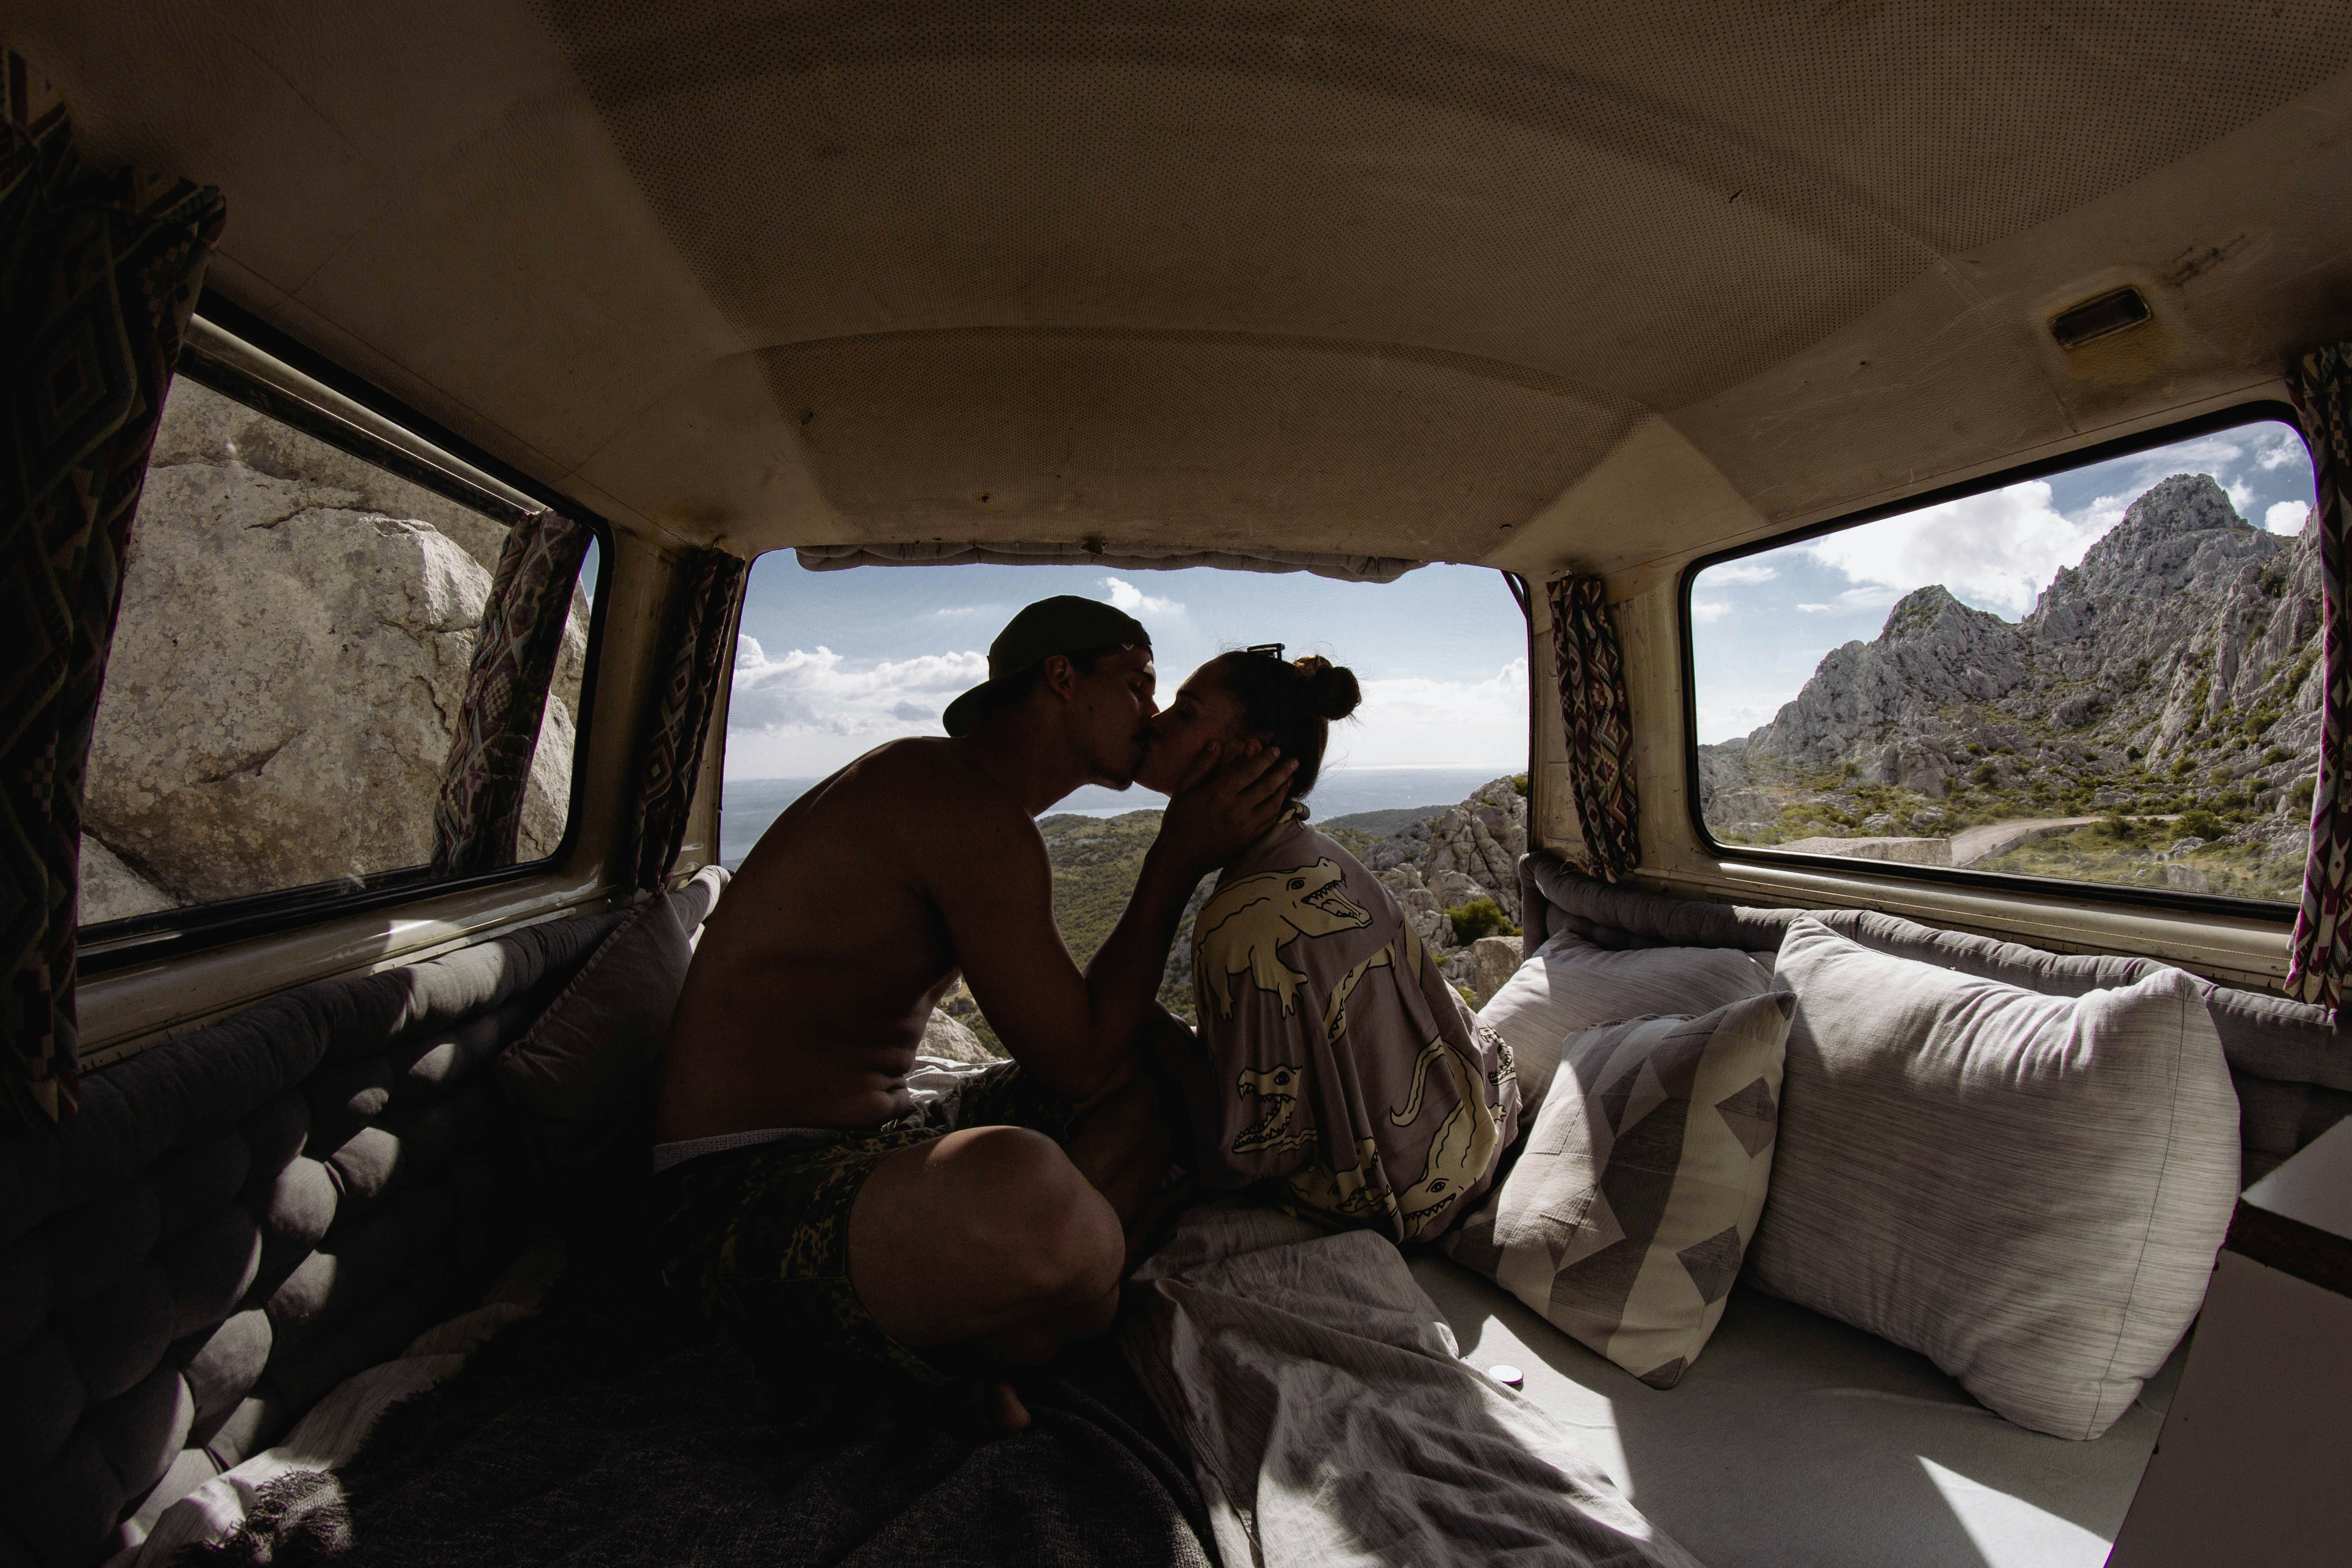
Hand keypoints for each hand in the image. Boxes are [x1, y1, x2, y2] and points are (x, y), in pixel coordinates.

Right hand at [1157, 739, 1297, 872]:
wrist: (1181, 857)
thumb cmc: (1179, 820)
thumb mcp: (1184, 788)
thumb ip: (1201, 765)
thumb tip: (1216, 743)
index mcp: (1220, 793)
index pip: (1251, 771)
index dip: (1266, 759)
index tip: (1276, 750)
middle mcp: (1237, 809)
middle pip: (1267, 786)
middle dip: (1283, 771)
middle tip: (1294, 761)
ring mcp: (1245, 827)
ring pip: (1272, 805)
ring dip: (1284, 790)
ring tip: (1291, 779)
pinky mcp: (1248, 841)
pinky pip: (1269, 823)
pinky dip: (1278, 810)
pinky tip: (1280, 802)